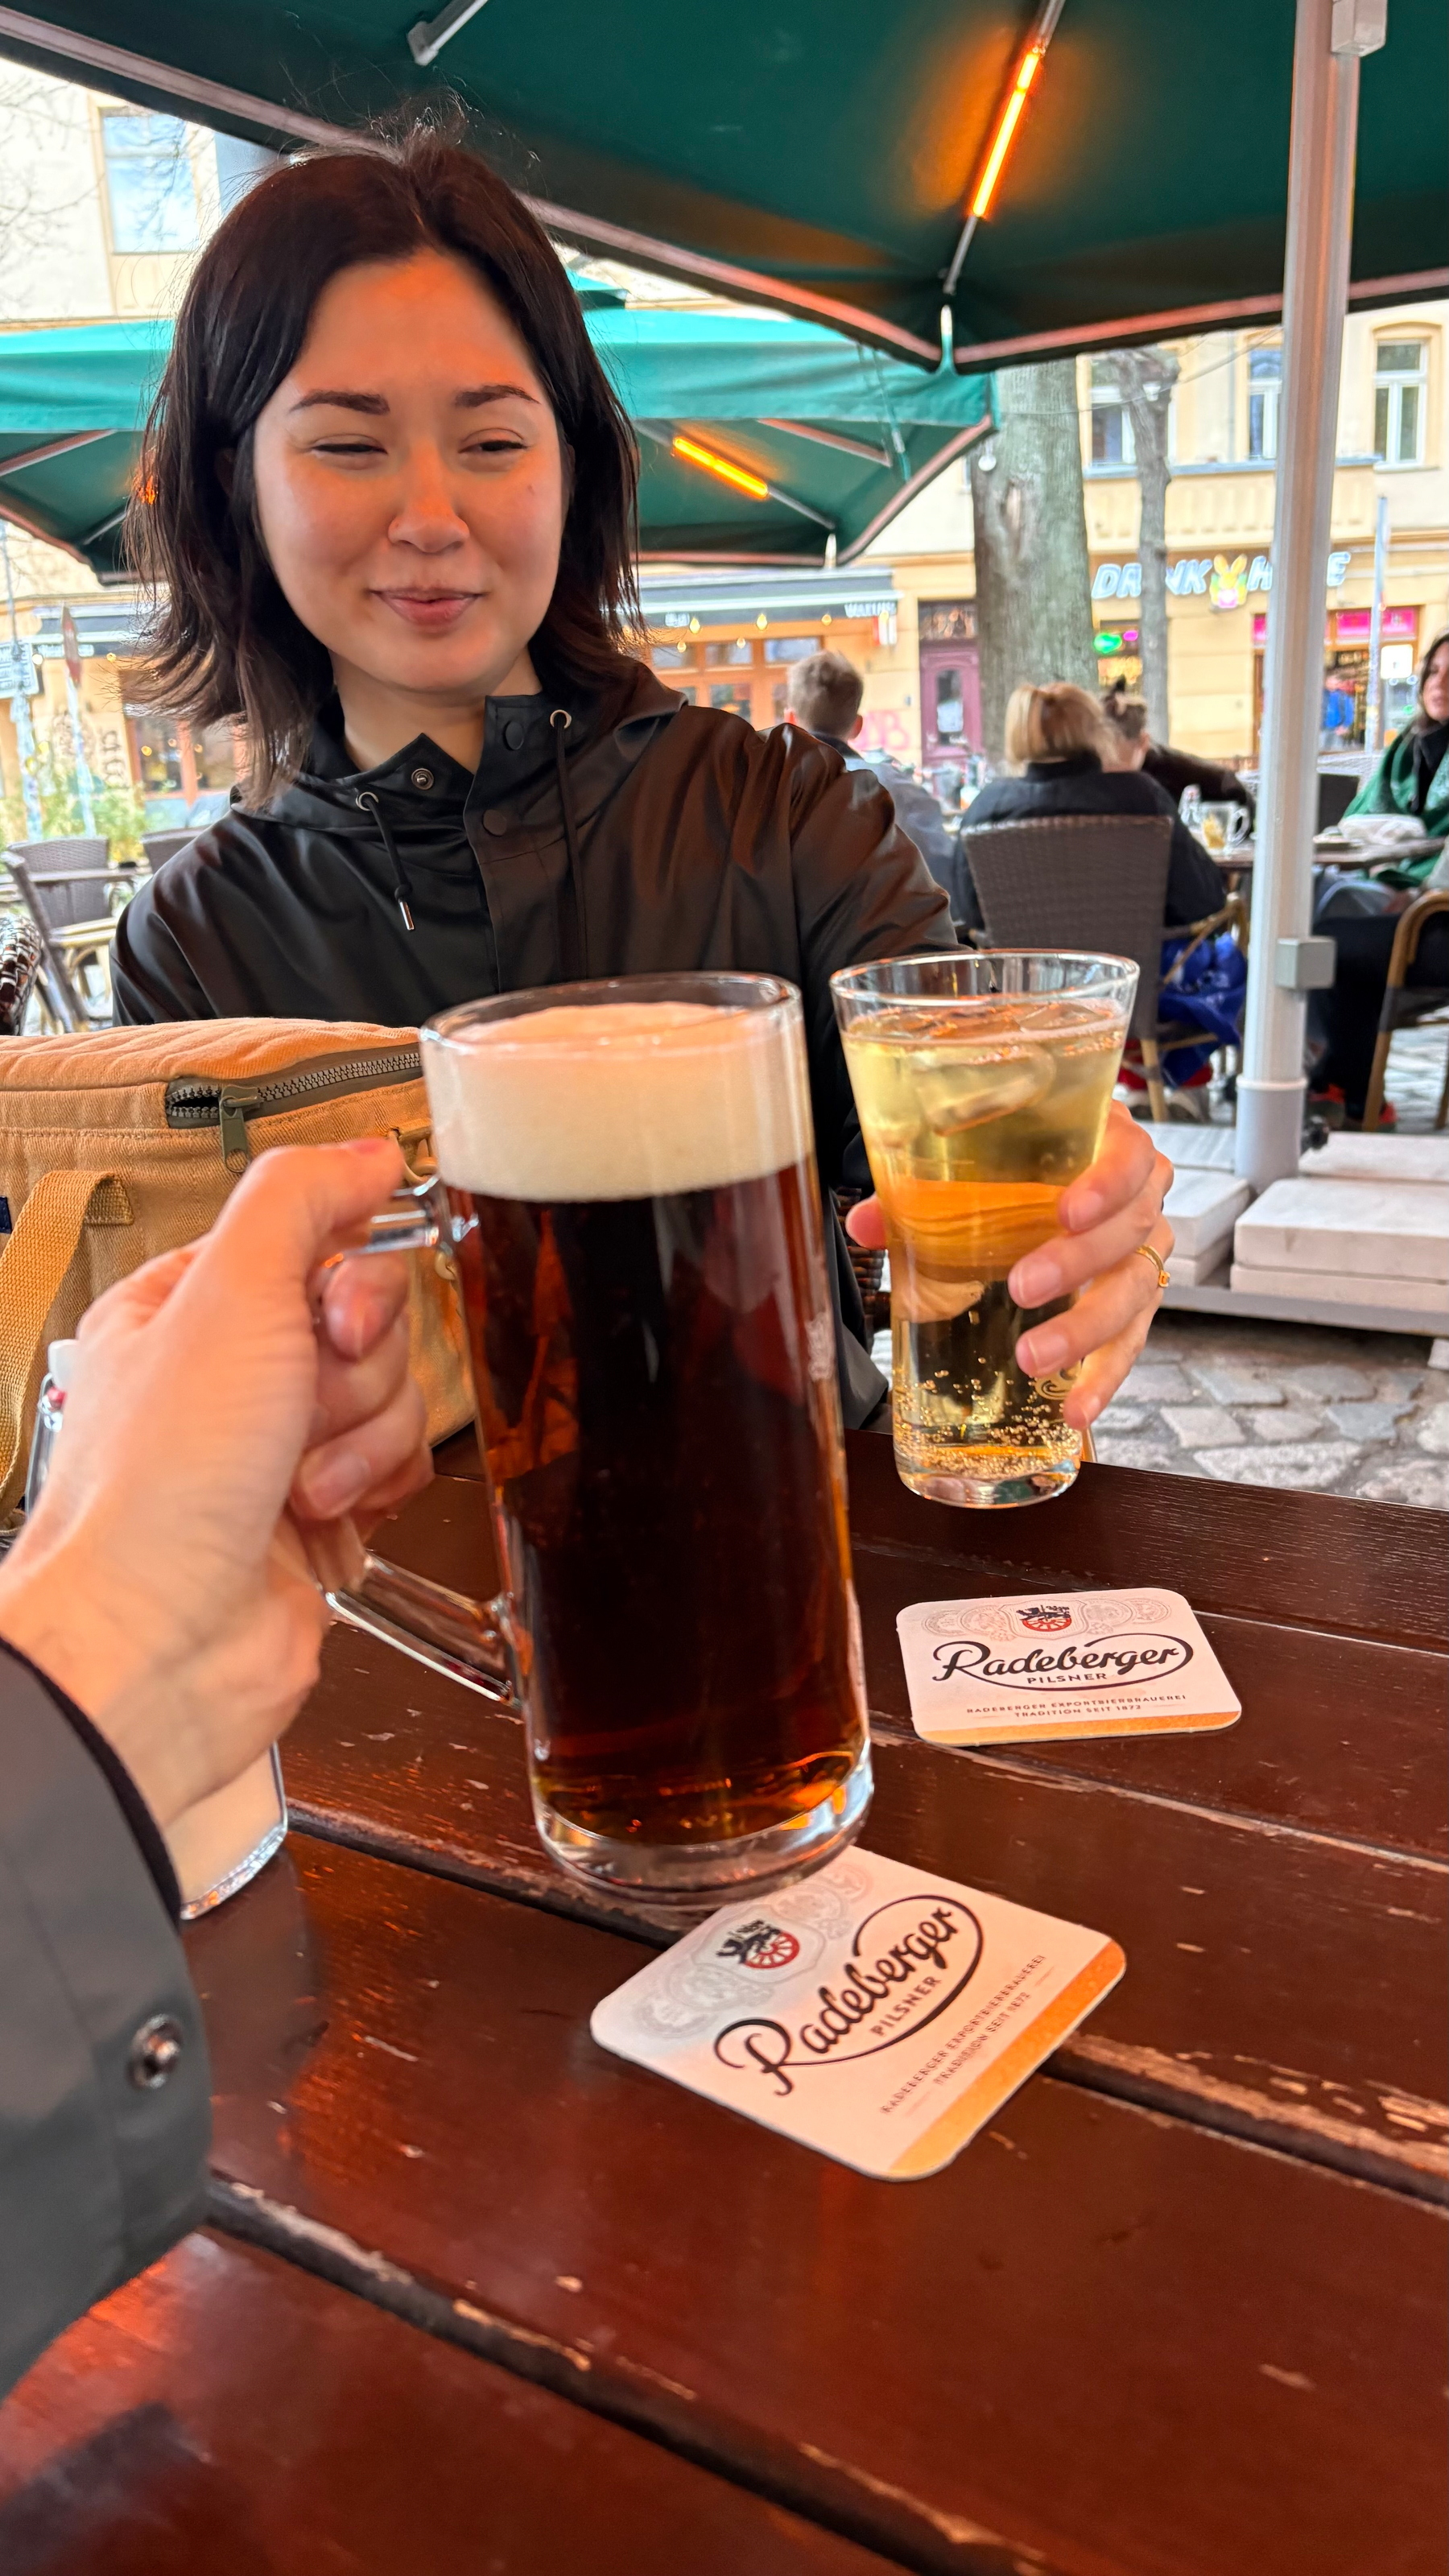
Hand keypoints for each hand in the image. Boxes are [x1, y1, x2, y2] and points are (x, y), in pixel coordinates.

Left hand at [0, 1139, 430, 1829]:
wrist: (159, 1644)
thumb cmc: (160, 1486)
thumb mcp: (228, 1295)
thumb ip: (300, 1201)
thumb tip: (370, 1151)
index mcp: (189, 1307)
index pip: (315, 1239)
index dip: (347, 1275)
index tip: (336, 1311)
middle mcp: (234, 1373)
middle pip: (369, 1317)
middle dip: (357, 1366)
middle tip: (305, 1402)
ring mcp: (278, 1448)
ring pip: (394, 1393)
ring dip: (363, 1436)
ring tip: (299, 1482)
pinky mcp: (325, 1515)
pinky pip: (401, 1467)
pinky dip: (377, 1488)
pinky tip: (327, 1516)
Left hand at [845, 1100, 1172, 1428]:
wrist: (1041, 1191)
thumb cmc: (1017, 1171)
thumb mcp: (975, 1169)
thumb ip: (922, 1191)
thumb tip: (865, 1223)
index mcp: (1108, 1144)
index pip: (1132, 1153)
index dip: (1107, 1182)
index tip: (1066, 1212)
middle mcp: (1140, 1196)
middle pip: (1132, 1226)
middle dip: (1078, 1261)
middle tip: (1022, 1286)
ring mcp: (1143, 1252)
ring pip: (1134, 1289)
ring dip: (1085, 1329)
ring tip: (1034, 1358)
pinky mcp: (1136, 1303)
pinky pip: (1130, 1342)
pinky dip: (1102, 1378)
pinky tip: (1074, 1407)